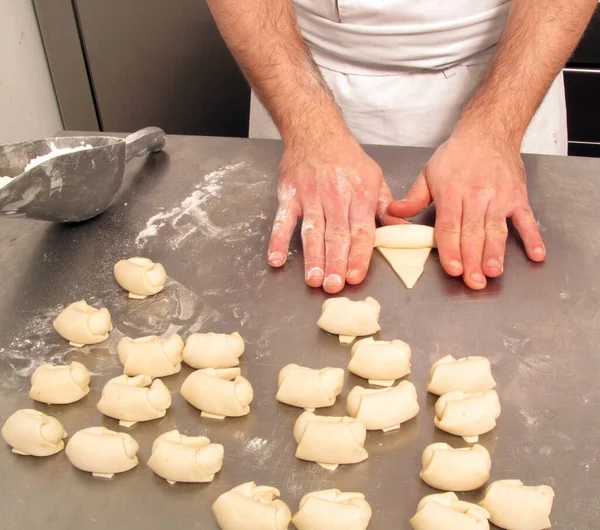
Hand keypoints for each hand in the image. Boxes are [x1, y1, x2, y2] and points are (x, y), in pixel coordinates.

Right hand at [268, 130, 403, 292]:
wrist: (316, 131)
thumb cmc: (347, 158)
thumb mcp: (375, 178)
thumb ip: (386, 208)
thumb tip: (402, 232)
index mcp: (359, 195)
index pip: (360, 230)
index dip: (359, 255)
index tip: (356, 276)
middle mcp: (335, 197)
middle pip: (335, 235)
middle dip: (335, 262)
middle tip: (333, 286)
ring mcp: (310, 197)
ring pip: (312, 231)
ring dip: (312, 256)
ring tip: (313, 279)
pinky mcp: (289, 195)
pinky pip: (282, 220)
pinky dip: (278, 239)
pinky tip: (276, 259)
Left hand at [388, 129, 545, 289]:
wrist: (488, 132)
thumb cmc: (456, 156)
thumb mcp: (428, 173)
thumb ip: (413, 198)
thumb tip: (393, 213)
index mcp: (452, 193)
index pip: (449, 227)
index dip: (451, 249)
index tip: (453, 268)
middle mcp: (476, 197)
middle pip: (473, 233)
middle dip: (473, 259)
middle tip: (474, 282)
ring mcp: (499, 198)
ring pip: (497, 230)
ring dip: (496, 252)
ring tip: (494, 272)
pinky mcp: (518, 197)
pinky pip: (527, 220)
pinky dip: (533, 237)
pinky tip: (536, 255)